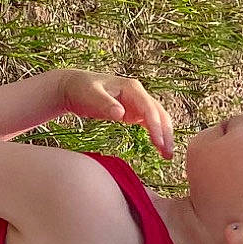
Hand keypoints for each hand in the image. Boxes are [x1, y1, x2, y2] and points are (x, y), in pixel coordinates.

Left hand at [57, 71, 175, 159]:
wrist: (74, 87)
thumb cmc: (81, 90)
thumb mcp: (90, 96)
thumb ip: (105, 105)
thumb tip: (121, 114)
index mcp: (131, 88)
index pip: (149, 108)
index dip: (155, 126)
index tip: (158, 143)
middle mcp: (138, 94)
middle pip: (159, 114)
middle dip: (165, 133)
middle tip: (168, 154)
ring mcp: (137, 103)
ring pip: (158, 119)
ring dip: (164, 135)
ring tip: (167, 155)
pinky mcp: (134, 112)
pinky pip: (150, 123)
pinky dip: (156, 134)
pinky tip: (159, 148)